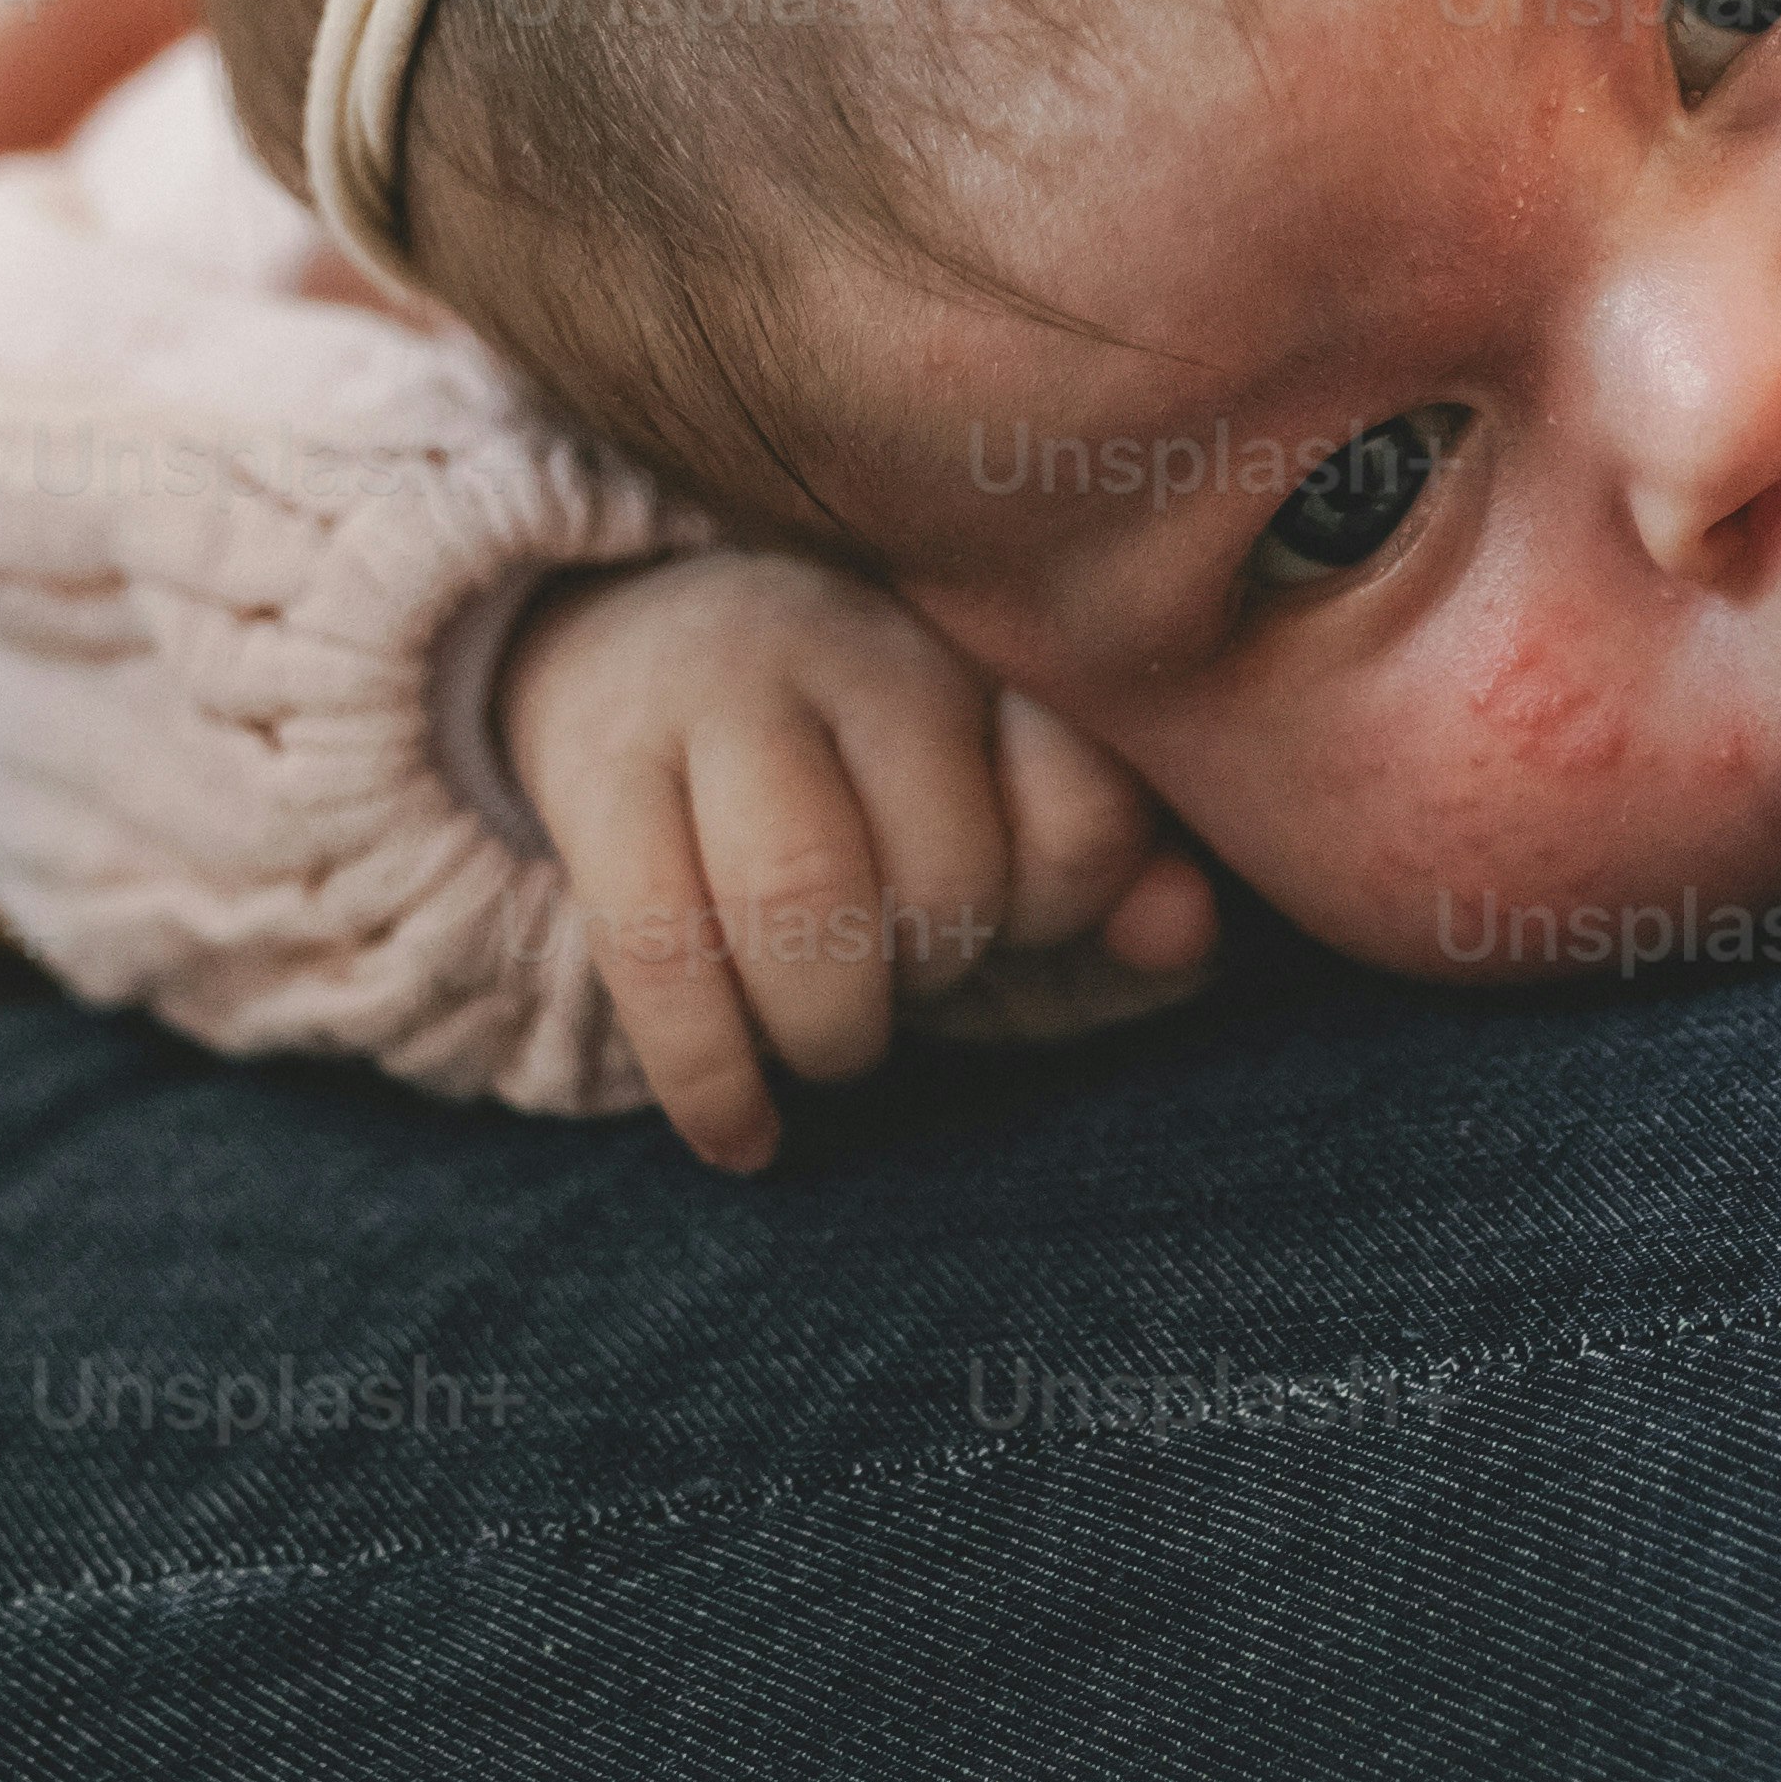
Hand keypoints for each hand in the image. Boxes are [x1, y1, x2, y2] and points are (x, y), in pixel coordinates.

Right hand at [497, 555, 1217, 1170]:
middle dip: (936, 973)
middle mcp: (862, 642)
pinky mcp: (598, 766)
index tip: (1014, 913)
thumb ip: (1117, 864)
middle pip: (946, 869)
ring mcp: (720, 693)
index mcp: (989, 644)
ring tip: (834, 1037)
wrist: (637, 650)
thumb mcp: (1004, 796)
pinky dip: (707, 1077)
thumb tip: (1181, 933)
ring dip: (832, 1025)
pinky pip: (656, 947)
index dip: (1058, 909)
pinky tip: (744, 1139)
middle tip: (905, 970)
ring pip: (802, 894)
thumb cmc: (871, 764)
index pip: (1087, 808)